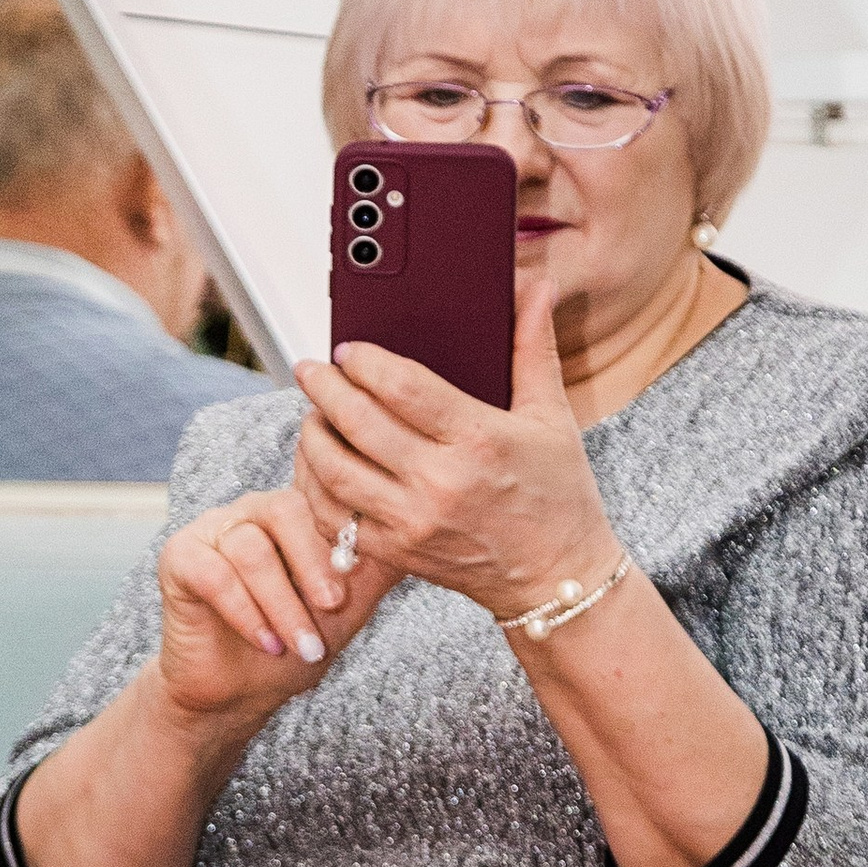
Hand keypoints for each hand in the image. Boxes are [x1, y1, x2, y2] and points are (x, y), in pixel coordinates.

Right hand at [151, 480, 401, 723]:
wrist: (236, 694)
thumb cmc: (292, 647)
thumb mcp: (347, 610)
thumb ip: (374, 570)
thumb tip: (424, 532)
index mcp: (295, 512)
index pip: (322, 498)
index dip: (340, 540)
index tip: (354, 588)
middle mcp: (253, 510)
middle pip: (285, 512)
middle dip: (313, 567)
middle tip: (333, 609)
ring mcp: (214, 529)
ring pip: (251, 549)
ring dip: (281, 604)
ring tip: (298, 646)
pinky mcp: (180, 556)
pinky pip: (215, 574)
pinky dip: (245, 613)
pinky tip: (265, 643)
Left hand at [291, 275, 617, 622]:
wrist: (555, 577)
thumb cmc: (558, 495)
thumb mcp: (551, 416)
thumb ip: (533, 348)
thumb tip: (536, 289)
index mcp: (479, 439)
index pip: (402, 387)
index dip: (365, 362)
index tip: (347, 349)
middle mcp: (439, 483)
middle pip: (357, 425)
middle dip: (324, 390)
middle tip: (310, 370)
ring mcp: (412, 522)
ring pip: (334, 473)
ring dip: (312, 438)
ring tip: (312, 415)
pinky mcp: (397, 553)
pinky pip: (335, 519)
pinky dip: (316, 489)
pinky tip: (318, 466)